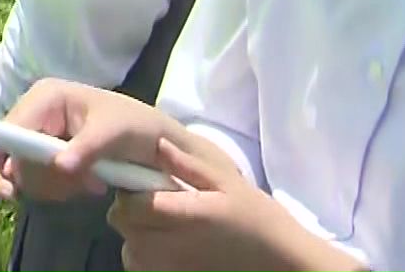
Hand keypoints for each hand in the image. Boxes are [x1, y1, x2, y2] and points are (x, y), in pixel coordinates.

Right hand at [0, 79, 180, 202]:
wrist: (155, 142)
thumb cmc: (136, 127)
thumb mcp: (113, 134)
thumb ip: (85, 149)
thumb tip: (59, 166)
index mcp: (47, 96)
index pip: (13, 126)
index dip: (3, 152)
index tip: (0, 178)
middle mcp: (37, 112)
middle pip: (14, 153)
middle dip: (44, 174)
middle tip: (80, 184)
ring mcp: (40, 133)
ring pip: (24, 171)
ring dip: (56, 184)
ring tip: (90, 182)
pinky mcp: (47, 153)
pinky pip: (37, 178)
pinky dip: (59, 187)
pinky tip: (84, 183)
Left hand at [108, 139, 360, 271]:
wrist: (282, 261)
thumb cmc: (257, 218)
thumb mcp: (228, 183)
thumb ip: (188, 165)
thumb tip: (157, 144)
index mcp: (183, 217)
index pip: (129, 205)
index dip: (131, 190)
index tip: (147, 183)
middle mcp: (169, 247)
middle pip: (122, 225)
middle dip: (132, 210)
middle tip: (158, 202)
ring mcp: (169, 268)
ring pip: (129, 250)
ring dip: (138, 236)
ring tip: (166, 226)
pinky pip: (141, 267)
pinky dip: (147, 256)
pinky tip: (170, 245)